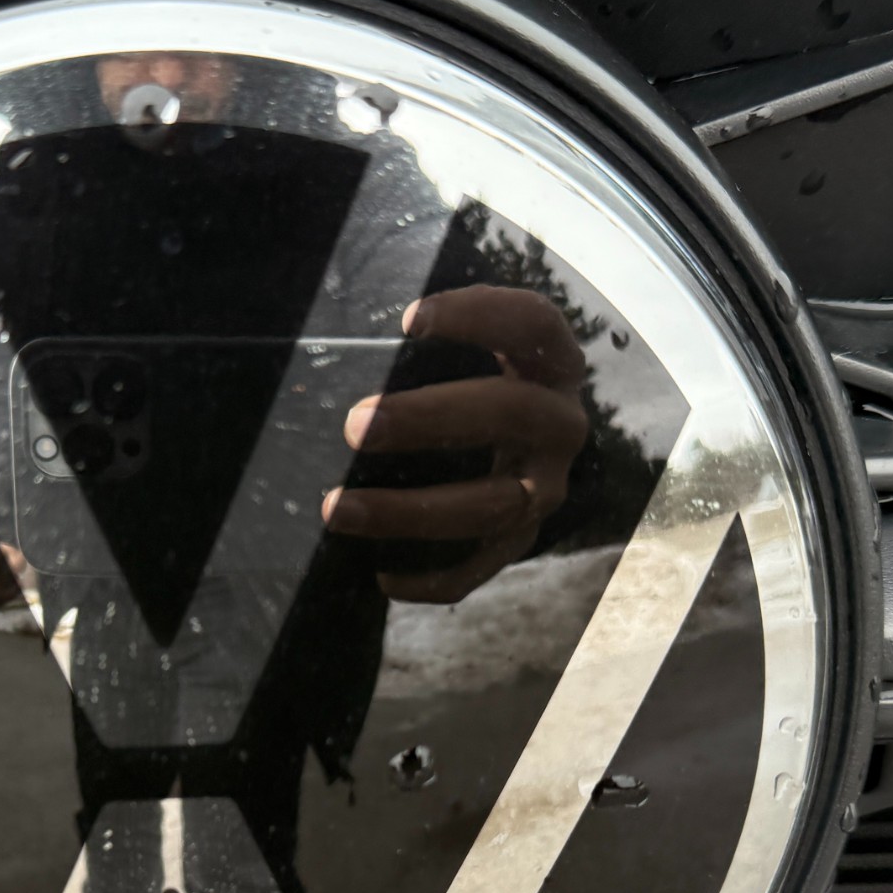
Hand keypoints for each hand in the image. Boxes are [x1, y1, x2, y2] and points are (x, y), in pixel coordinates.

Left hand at [322, 285, 589, 603]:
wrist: (516, 446)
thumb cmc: (467, 381)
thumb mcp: (463, 350)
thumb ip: (421, 342)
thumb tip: (332, 339)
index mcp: (550, 363)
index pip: (534, 324)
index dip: (480, 315)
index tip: (409, 321)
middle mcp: (559, 423)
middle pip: (512, 413)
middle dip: (431, 418)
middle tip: (356, 423)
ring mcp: (546, 485)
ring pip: (494, 504)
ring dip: (411, 511)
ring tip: (337, 509)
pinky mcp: (522, 537)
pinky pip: (483, 565)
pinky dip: (433, 577)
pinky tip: (381, 576)